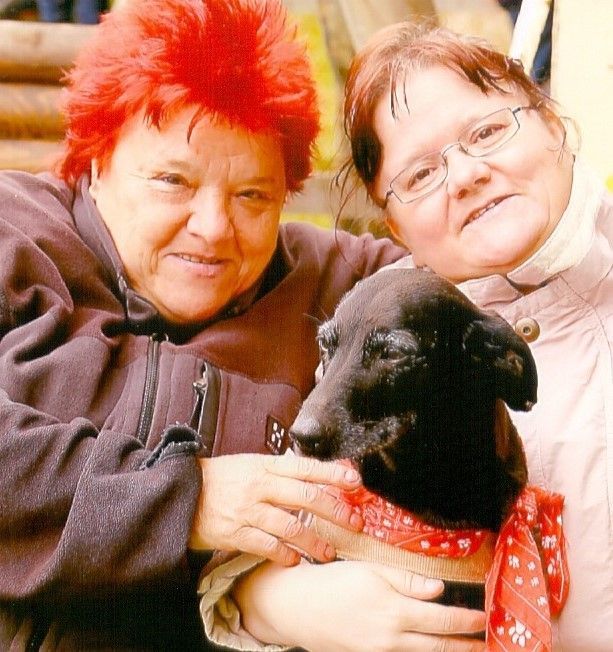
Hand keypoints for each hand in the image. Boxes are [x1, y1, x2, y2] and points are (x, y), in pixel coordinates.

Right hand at [188, 454, 363, 564]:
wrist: (181, 493)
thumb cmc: (219, 478)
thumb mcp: (249, 464)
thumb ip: (278, 470)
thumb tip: (311, 474)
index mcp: (264, 467)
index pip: (305, 467)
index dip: (332, 473)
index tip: (354, 481)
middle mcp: (259, 487)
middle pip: (305, 497)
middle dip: (334, 510)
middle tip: (354, 522)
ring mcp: (248, 510)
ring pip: (290, 526)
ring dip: (314, 541)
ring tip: (329, 551)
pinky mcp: (235, 533)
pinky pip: (267, 546)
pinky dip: (284, 554)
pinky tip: (295, 559)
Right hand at [234, 560, 485, 651]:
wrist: (299, 608)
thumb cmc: (334, 582)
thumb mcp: (370, 571)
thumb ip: (407, 581)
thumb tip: (439, 589)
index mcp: (393, 611)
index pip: (441, 619)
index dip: (466, 621)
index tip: (484, 619)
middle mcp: (390, 638)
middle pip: (438, 647)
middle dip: (466, 647)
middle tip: (488, 645)